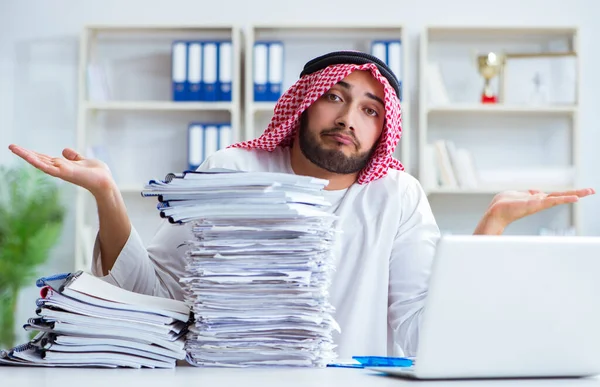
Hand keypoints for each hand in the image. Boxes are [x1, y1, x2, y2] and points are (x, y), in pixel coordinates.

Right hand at [8, 144, 115, 196]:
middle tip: (11, 146)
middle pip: (39, 159)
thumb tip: (64, 150)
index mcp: (62, 165)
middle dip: (25, 153)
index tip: (21, 148)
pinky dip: (37, 161)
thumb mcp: (83, 160)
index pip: (44, 158)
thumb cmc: (97, 174)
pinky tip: (27, 155)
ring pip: (39, 162)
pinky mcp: (64, 173)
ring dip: (26, 155)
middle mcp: (59, 169)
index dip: (33, 153)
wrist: (105, 182)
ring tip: (12, 147)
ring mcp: (60, 171)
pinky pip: (48, 167)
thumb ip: (74, 156)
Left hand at [474, 188, 595, 234]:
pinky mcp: (536, 205)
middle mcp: (539, 201)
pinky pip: (553, 201)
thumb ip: (527, 193)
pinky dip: (565, 199)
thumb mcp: (517, 194)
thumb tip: (536, 191)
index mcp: (535, 199)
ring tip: (590, 192)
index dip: (565, 194)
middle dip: (576, 194)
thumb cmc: (502, 204)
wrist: (495, 212)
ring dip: (575, 194)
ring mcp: (539, 203)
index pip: (554, 195)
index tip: (577, 193)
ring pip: (560, 197)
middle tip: (592, 191)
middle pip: (561, 196)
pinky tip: (576, 198)